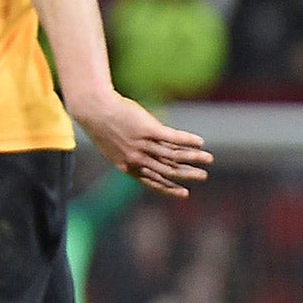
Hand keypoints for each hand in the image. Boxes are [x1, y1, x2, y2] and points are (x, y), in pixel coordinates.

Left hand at [72, 91, 212, 198]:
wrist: (94, 108)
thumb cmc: (102, 125)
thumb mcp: (114, 147)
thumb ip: (131, 154)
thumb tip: (149, 156)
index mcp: (127, 167)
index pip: (153, 182)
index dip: (170, 188)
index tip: (185, 193)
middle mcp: (136, 158)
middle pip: (167, 170)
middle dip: (187, 174)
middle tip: (203, 176)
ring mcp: (143, 144)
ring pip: (173, 155)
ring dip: (193, 158)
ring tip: (208, 158)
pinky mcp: (148, 129)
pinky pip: (173, 138)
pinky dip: (188, 140)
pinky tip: (200, 142)